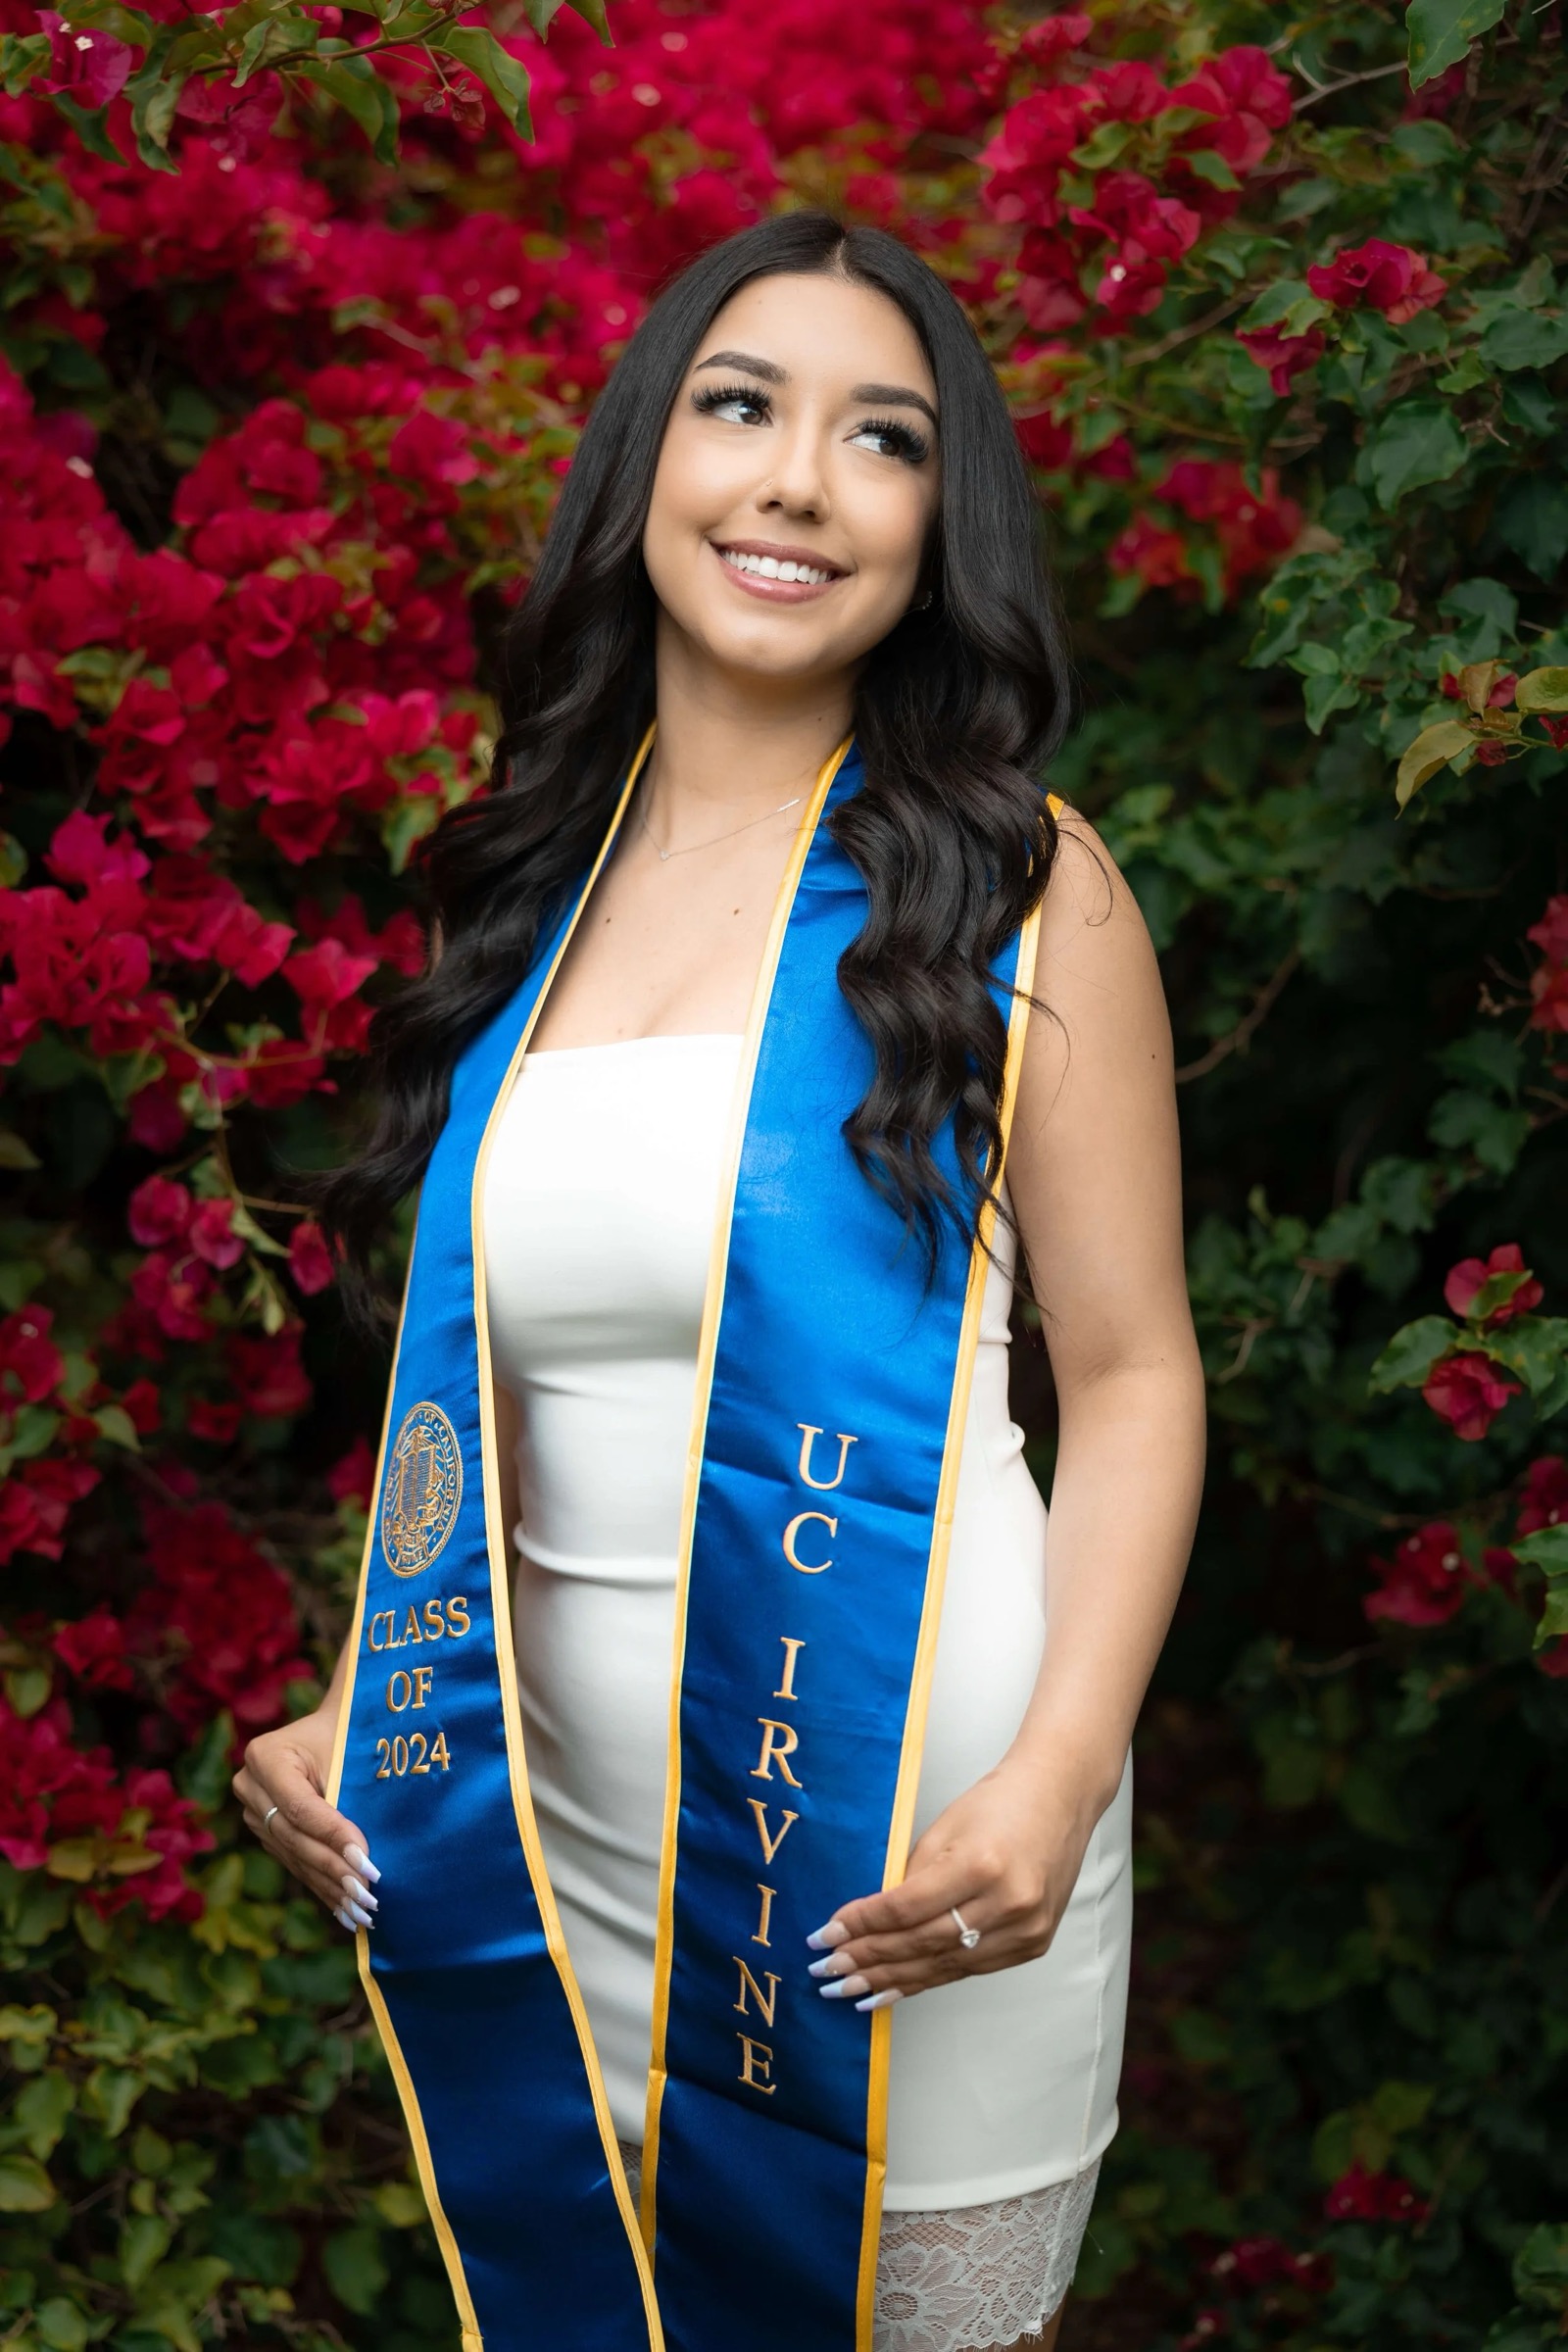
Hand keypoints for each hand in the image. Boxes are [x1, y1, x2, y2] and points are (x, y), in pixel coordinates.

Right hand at [232, 1708, 379, 1933]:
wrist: (333, 1728)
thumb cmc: (347, 1735)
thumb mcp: (346, 1756)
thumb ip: (348, 1798)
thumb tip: (365, 1857)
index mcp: (264, 1756)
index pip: (301, 1807)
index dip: (333, 1836)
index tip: (366, 1861)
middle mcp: (249, 1785)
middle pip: (295, 1836)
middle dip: (334, 1868)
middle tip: (367, 1895)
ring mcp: (253, 1811)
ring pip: (294, 1855)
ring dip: (329, 1885)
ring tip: (361, 1911)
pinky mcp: (265, 1832)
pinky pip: (295, 1862)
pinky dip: (322, 1884)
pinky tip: (344, 1909)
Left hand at [803, 1750, 1100, 2012]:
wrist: (1060, 1798)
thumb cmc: (998, 1803)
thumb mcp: (945, 1829)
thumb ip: (911, 1878)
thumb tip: (869, 1923)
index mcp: (981, 1865)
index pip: (906, 1908)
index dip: (862, 1925)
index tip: (825, 1935)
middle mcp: (1007, 1902)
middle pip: (922, 1943)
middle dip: (869, 1959)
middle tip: (827, 1971)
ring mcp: (1026, 1929)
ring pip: (944, 1965)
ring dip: (893, 1980)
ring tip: (850, 1990)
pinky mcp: (1033, 1944)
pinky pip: (970, 1969)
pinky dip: (930, 1978)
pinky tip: (896, 1987)